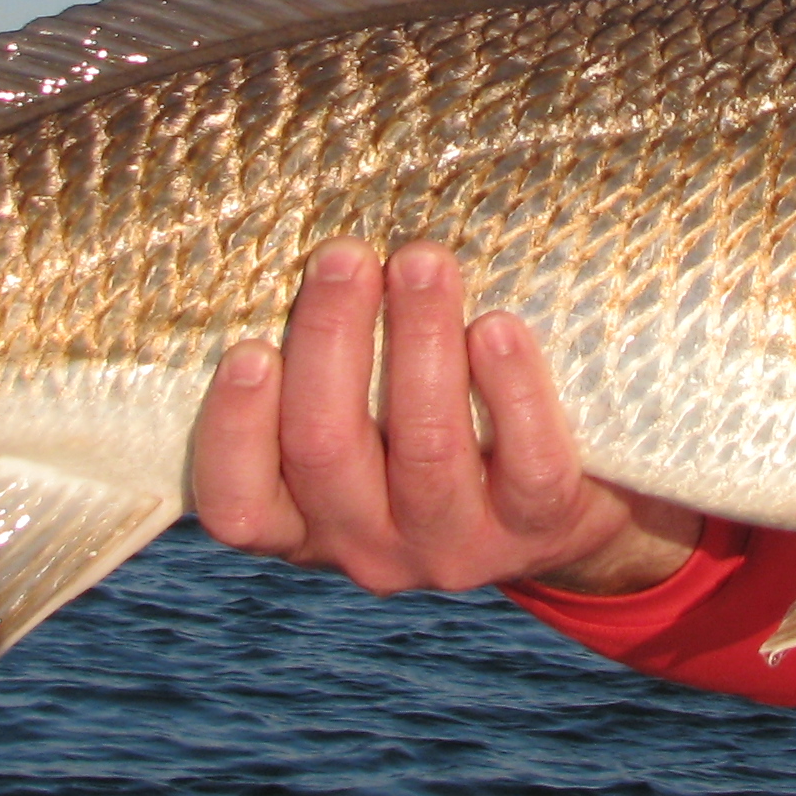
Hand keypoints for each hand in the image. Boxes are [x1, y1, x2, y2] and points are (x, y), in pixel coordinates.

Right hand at [190, 237, 698, 594]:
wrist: (561, 514)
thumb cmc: (432, 432)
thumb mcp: (362, 424)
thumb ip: (325, 365)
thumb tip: (309, 250)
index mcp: (304, 519)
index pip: (237, 504)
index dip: (234, 431)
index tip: (249, 348)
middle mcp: (367, 544)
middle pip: (326, 449)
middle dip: (331, 338)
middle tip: (345, 255)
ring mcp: (453, 542)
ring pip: (427, 448)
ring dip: (420, 339)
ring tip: (424, 261)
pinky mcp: (537, 527)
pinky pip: (527, 463)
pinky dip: (511, 388)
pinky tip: (498, 326)